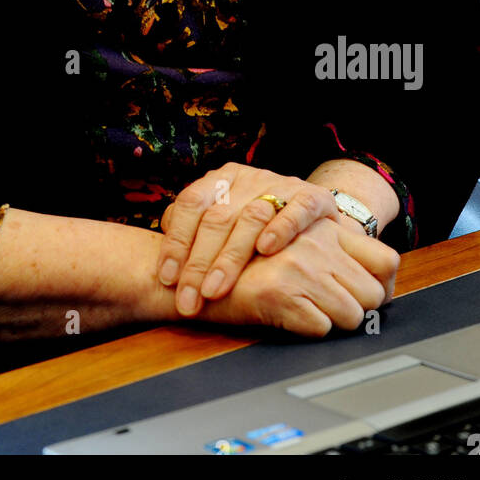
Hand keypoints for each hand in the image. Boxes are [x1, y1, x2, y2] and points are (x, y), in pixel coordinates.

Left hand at [156, 162, 344, 316]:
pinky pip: (297, 209)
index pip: (190, 204)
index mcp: (220, 179)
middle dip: (199, 263)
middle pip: (217, 217)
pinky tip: (265, 250)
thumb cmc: (255, 224)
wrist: (311, 208)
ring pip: (251, 216)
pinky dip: (281, 228)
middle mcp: (248, 179)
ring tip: (215, 289)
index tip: (168, 279)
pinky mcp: (313, 197)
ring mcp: (281, 185)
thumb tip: (167, 261)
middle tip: (189, 300)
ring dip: (231, 256)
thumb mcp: (223, 219)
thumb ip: (193, 232)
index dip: (176, 241)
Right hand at [185, 217, 398, 337]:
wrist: (195, 272)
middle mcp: (317, 242)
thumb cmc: (243, 260)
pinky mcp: (281, 292)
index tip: (369, 298)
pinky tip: (288, 318)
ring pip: (352, 315)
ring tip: (309, 314)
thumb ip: (332, 250)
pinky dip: (309, 330)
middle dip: (359, 310)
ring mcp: (300, 266)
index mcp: (324, 226)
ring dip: (334, 322)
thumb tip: (380, 286)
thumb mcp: (293, 240)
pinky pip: (321, 329)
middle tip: (337, 312)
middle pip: (374, 294)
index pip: (386, 261)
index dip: (384, 286)